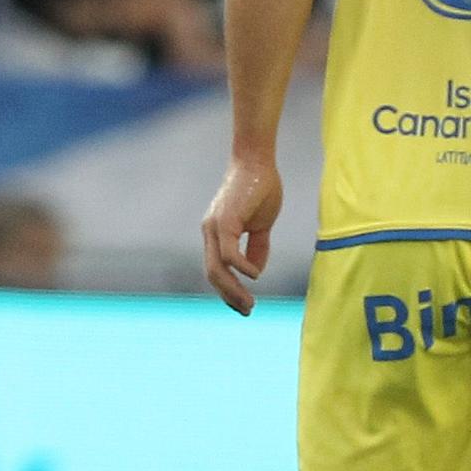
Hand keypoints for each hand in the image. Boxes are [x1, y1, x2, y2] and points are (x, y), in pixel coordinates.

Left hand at [202, 155, 282, 314]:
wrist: (258, 160)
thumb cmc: (260, 188)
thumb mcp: (261, 224)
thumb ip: (257, 247)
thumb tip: (256, 272)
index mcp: (216, 234)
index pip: (216, 270)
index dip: (227, 291)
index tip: (243, 306)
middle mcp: (209, 232)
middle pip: (212, 274)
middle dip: (229, 296)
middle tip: (247, 310)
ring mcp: (214, 226)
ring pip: (217, 268)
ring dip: (233, 289)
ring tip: (249, 302)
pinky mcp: (225, 221)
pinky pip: (229, 253)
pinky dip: (242, 267)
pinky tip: (255, 275)